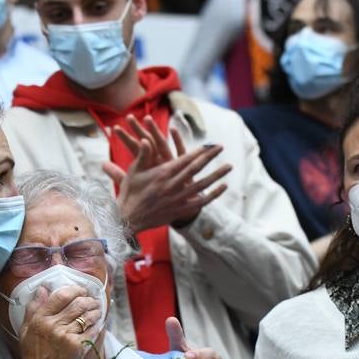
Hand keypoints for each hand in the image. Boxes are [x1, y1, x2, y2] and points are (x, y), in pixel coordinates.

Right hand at [15, 285, 103, 358]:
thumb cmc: (34, 356)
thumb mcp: (26, 331)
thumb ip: (33, 308)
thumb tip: (43, 289)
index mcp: (40, 320)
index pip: (60, 296)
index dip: (74, 289)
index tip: (80, 290)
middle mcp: (54, 326)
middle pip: (78, 303)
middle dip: (88, 298)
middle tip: (91, 298)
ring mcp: (67, 336)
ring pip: (87, 314)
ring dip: (95, 309)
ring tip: (96, 308)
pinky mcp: (78, 347)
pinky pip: (92, 329)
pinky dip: (97, 323)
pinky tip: (97, 321)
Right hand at [102, 115, 230, 231]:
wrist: (128, 218)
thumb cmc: (130, 193)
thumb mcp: (133, 172)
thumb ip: (142, 155)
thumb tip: (146, 139)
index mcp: (162, 174)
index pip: (185, 159)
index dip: (198, 151)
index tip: (209, 144)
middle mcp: (172, 185)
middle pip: (196, 168)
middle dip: (210, 157)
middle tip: (221, 147)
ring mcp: (177, 199)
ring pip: (202, 185)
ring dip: (217, 175)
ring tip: (229, 166)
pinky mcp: (179, 210)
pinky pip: (200, 202)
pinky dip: (213, 195)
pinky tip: (223, 187)